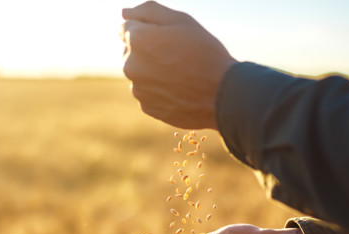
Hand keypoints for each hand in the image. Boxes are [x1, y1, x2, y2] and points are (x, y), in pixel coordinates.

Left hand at [121, 1, 237, 129]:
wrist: (223, 95)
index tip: (168, 37)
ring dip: (152, 71)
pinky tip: (180, 89)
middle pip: (131, 52)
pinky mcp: (148, 107)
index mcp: (137, 40)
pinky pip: (148, 93)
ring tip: (181, 74)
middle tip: (178, 55)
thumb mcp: (182, 21)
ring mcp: (138, 89)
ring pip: (140, 73)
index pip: (127, 28)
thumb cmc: (206, 53)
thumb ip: (149, 11)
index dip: (149, 29)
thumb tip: (125, 13)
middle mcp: (131, 66)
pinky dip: (159, 90)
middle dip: (147, 50)